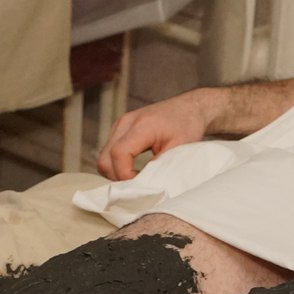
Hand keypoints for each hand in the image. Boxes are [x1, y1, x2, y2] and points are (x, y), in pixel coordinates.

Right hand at [97, 90, 219, 179]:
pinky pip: (109, 151)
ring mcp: (120, 124)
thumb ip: (160, 167)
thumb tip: (144, 186)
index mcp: (142, 126)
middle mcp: (126, 123)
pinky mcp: (120, 129)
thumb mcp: (179, 149)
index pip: (119, 154)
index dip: (124, 175)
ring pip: (104, 156)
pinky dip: (117, 164)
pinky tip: (133, 170)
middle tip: (136, 187)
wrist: (189, 106)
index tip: (139, 186)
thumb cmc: (187, 125)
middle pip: (105, 158)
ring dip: (116, 171)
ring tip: (135, 179)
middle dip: (117, 177)